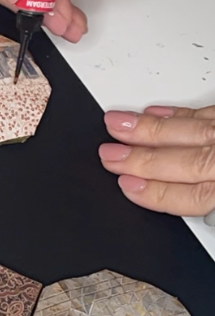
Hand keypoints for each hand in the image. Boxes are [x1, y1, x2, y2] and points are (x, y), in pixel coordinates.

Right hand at [99, 106, 214, 215]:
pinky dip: (177, 113)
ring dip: (149, 128)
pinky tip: (153, 113)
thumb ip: (202, 202)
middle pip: (187, 161)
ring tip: (118, 124)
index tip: (125, 183)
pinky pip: (206, 112)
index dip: (158, 192)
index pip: (194, 195)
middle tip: (109, 152)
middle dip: (141, 157)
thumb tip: (152, 196)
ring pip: (190, 131)